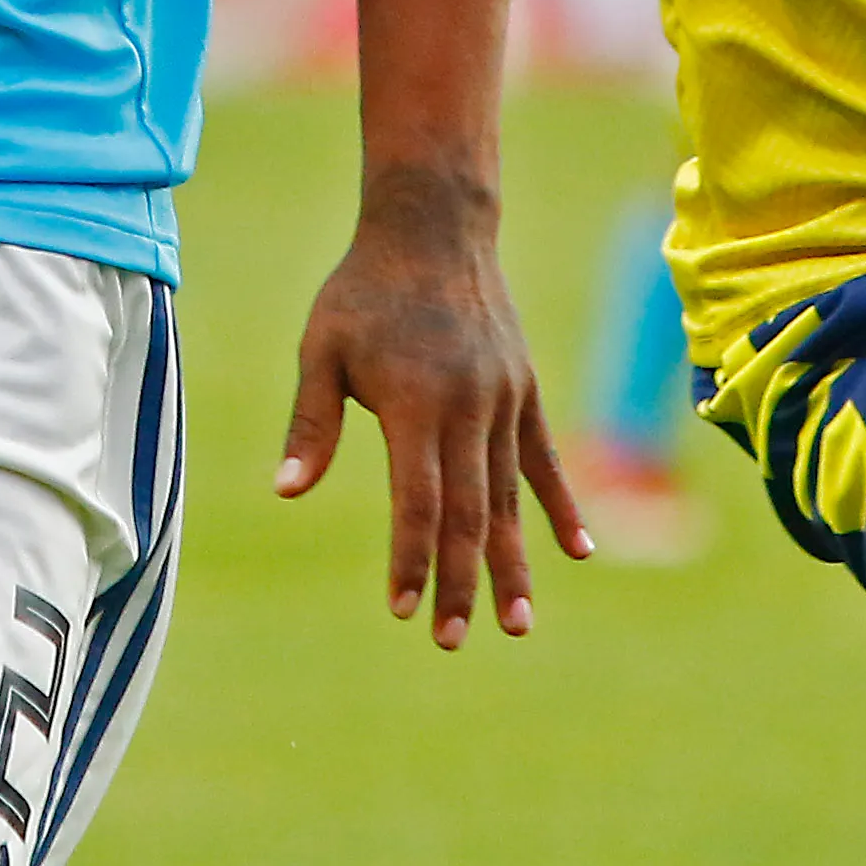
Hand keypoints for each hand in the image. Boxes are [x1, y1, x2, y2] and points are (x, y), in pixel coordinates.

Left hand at [273, 171, 591, 648]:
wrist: (433, 225)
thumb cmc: (363, 291)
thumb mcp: (322, 348)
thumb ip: (312, 422)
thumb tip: (286, 490)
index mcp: (412, 402)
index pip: (416, 501)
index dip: (411, 559)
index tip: (403, 609)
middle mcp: (466, 407)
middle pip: (467, 512)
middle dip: (460, 582)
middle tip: (451, 640)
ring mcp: (503, 399)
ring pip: (509, 496)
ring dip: (512, 561)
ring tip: (517, 622)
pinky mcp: (524, 389)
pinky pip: (545, 459)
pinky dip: (562, 507)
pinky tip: (579, 553)